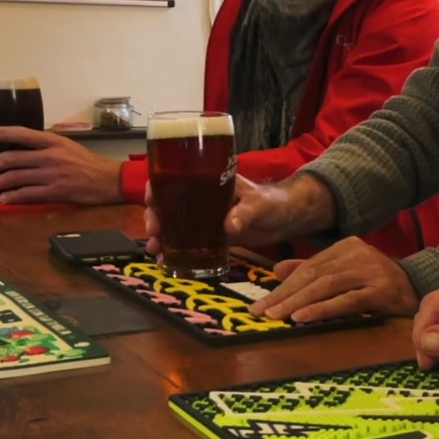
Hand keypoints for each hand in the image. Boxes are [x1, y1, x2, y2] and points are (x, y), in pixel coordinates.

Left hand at [0, 127, 121, 204]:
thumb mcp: (69, 147)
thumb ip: (47, 147)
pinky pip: (28, 194)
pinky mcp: (56, 191)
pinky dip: (13, 196)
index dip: (1, 133)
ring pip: (17, 177)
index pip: (22, 134)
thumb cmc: (89, 163)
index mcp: (53, 142)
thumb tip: (24, 150)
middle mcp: (50, 156)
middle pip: (13, 158)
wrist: (110, 180)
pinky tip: (5, 199)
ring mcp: (52, 174)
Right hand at [144, 174, 334, 256]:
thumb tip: (229, 226)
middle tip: (153, 231)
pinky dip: (176, 250)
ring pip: (174, 222)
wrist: (288, 219)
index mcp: (210, 180)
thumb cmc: (273, 203)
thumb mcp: (259, 205)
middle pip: (168, 201)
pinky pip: (188, 241)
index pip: (175, 176)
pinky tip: (165, 262)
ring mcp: (205, 216)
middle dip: (154, 216)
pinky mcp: (212, 234)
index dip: (157, 186)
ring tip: (154, 250)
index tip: (150, 200)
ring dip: (160, 234)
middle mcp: (202, 196)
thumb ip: (245, 214)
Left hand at [248, 237, 418, 321]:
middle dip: (284, 296)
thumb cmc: (382, 284)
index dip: (282, 287)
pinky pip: (346, 300)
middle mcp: (357, 255)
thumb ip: (313, 270)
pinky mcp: (381, 291)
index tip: (260, 305)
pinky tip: (303, 317)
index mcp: (346, 247)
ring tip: (276, 316)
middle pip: (313, 276)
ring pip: (326, 286)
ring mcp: (370, 272)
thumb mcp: (346, 273)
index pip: (308, 268)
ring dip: (297, 302)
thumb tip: (277, 271)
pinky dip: (322, 308)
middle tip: (260, 312)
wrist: (424, 288)